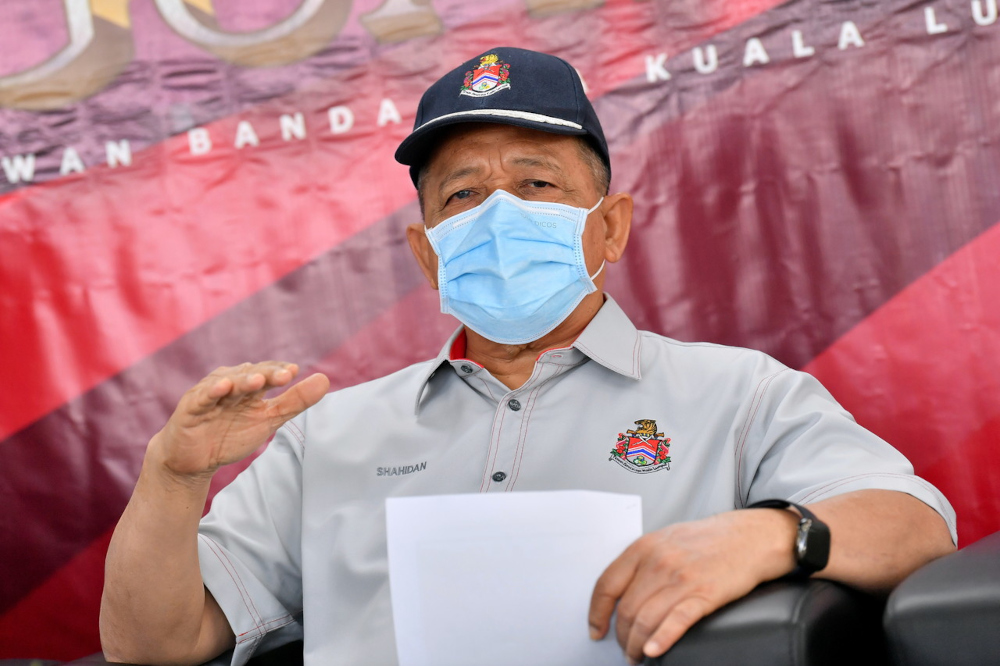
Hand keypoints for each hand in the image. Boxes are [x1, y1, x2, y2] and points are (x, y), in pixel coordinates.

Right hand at [151, 362, 329, 479]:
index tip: (295, 372)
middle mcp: (230, 385)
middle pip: (249, 375)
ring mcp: (209, 395)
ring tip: (258, 380)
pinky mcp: (190, 408)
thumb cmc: (230, 435)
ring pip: (227, 382)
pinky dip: (211, 392)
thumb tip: (325, 379)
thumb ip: (295, 401)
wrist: (193, 461)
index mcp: (249, 387)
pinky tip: (223, 387)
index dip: (279, 372)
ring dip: (243, 380)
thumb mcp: (268, 420)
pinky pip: (201, 397)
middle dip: (267, 374)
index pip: (267, 374)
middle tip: (285, 376)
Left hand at [588, 509, 797, 663]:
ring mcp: (681, 578)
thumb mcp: (666, 540)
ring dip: (637, 645)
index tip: (596, 630)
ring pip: (645, 620)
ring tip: (638, 657)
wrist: (750, 537)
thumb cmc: (708, 540)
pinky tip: (654, 651)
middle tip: (625, 650)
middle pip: (626, 609)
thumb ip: (642, 561)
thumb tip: (620, 593)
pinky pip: (676, 621)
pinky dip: (661, 640)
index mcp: (644, 548)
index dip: (596, 613)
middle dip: (621, 637)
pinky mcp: (705, 594)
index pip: (606, 585)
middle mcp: (658, 562)